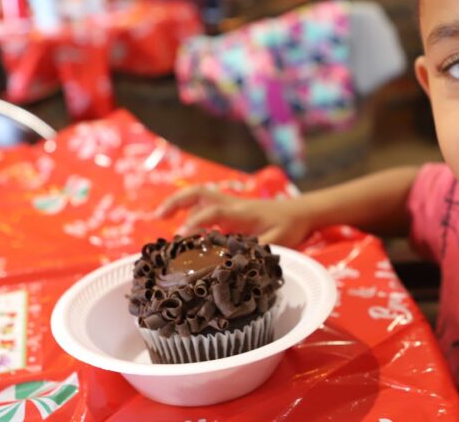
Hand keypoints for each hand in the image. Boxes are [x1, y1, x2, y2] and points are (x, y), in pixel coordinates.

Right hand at [154, 185, 311, 246]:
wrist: (301, 212)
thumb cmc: (289, 227)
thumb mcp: (277, 242)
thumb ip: (255, 252)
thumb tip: (235, 264)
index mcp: (241, 212)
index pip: (213, 211)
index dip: (196, 222)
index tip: (181, 235)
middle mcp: (231, 205)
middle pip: (198, 193)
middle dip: (176, 202)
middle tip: (157, 216)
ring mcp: (229, 206)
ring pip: (199, 197)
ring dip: (179, 205)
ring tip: (160, 219)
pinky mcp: (230, 212)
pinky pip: (205, 208)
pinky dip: (190, 214)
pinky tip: (184, 232)